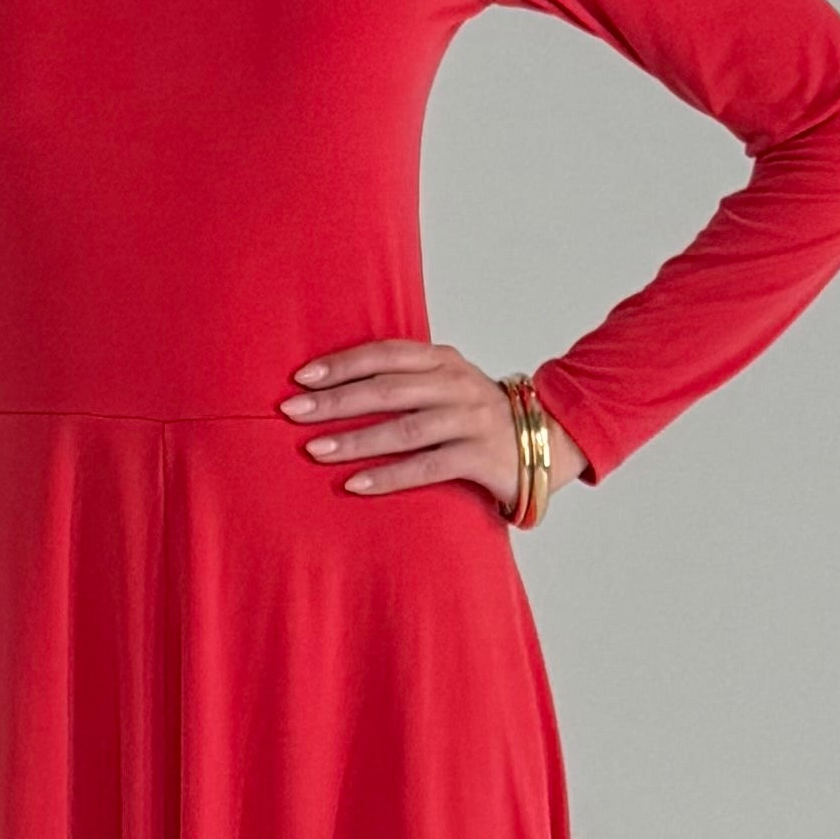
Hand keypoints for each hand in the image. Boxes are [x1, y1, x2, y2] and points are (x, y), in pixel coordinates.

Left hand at [278, 338, 588, 513]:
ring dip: (355, 440)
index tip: (301, 378)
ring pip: (404, 429)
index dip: (341, 364)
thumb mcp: (446, 385)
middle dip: (335, 401)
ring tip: (315, 449)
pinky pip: (426, 467)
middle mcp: (456, 384)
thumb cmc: (478, 417)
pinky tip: (355, 484)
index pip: (385, 354)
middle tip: (292, 412)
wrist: (548, 441)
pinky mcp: (480, 456)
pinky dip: (388, 475)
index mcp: (442, 360)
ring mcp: (470, 420)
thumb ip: (405, 381)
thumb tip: (334, 386)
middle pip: (387, 389)